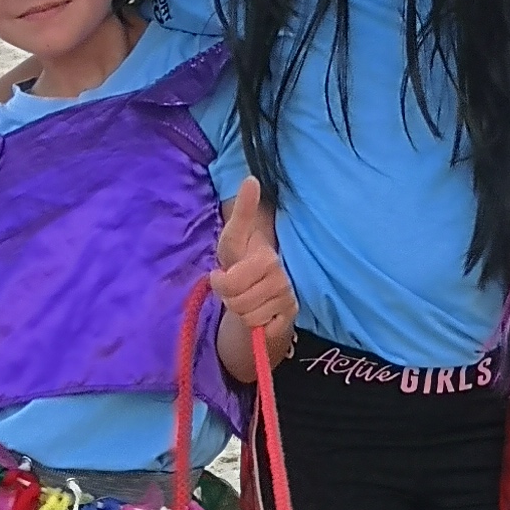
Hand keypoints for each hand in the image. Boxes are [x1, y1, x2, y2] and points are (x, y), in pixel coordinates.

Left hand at [210, 173, 295, 360]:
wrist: (260, 282)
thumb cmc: (242, 258)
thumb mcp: (234, 235)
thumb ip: (243, 211)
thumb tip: (251, 179)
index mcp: (267, 259)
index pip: (231, 284)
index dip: (220, 283)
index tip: (222, 275)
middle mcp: (281, 280)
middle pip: (239, 304)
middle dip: (230, 298)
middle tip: (235, 288)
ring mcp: (287, 300)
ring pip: (250, 318)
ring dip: (242, 311)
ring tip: (246, 297)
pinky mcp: (289, 318)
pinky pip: (264, 330)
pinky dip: (257, 325)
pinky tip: (259, 310)